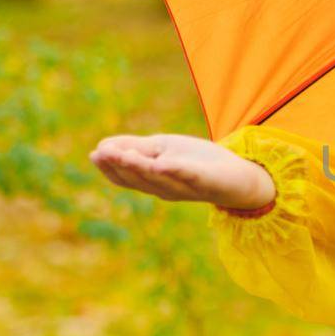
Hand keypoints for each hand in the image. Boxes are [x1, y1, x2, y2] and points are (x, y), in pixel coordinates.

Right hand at [90, 133, 275, 209]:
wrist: (239, 176)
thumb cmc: (198, 161)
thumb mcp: (164, 149)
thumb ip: (136, 149)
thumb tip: (102, 146)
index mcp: (153, 181)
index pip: (127, 177)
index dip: (110, 167)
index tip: (95, 154)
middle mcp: (165, 188)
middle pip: (139, 178)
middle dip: (119, 165)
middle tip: (102, 153)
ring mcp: (186, 187)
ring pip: (158, 178)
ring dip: (139, 166)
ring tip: (123, 154)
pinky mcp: (206, 181)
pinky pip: (189, 176)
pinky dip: (175, 171)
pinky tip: (161, 163)